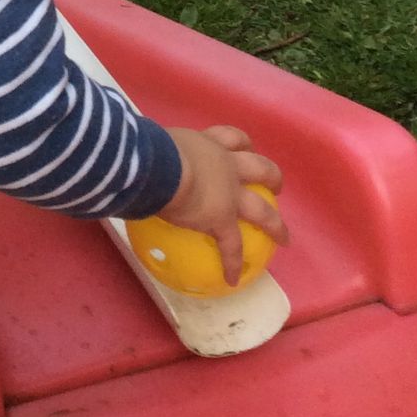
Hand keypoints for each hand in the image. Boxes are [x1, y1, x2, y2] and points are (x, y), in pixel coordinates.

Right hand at [159, 126, 289, 286]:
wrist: (158, 167)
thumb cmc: (150, 150)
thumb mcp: (156, 144)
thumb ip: (155, 153)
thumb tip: (133, 159)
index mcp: (208, 144)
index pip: (231, 138)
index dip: (241, 145)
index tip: (245, 150)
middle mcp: (226, 165)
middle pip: (260, 166)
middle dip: (271, 176)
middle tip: (275, 186)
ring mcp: (229, 194)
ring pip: (262, 209)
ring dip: (275, 223)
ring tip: (283, 236)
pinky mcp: (223, 220)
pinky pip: (231, 246)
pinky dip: (232, 263)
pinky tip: (232, 278)